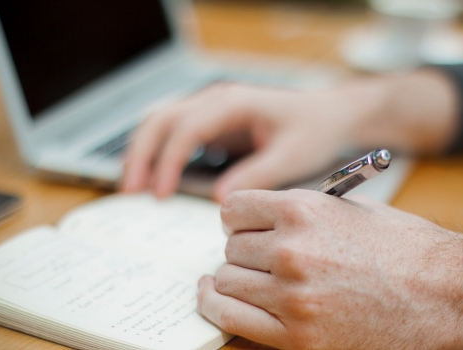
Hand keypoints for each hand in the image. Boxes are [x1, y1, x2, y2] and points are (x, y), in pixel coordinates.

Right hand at [121, 83, 370, 201]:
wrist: (331, 115)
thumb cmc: (315, 131)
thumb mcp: (291, 157)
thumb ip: (257, 176)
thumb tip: (221, 200)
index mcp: (234, 103)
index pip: (187, 128)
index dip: (168, 161)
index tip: (160, 193)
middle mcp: (217, 99)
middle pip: (161, 119)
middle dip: (140, 153)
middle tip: (130, 191)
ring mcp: (212, 108)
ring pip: (161, 121)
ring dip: (142, 151)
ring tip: (132, 187)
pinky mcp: (213, 122)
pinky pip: (174, 132)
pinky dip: (157, 151)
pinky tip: (153, 178)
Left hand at [197, 189, 462, 348]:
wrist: (447, 295)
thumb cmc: (407, 250)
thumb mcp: (352, 209)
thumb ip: (301, 211)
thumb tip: (262, 218)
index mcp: (303, 210)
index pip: (233, 209)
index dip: (239, 220)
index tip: (243, 228)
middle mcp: (291, 250)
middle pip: (231, 248)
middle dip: (243, 252)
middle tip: (260, 259)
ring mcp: (292, 296)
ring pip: (226, 282)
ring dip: (235, 281)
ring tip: (250, 281)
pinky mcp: (297, 337)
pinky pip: (232, 319)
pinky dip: (222, 309)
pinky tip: (223, 302)